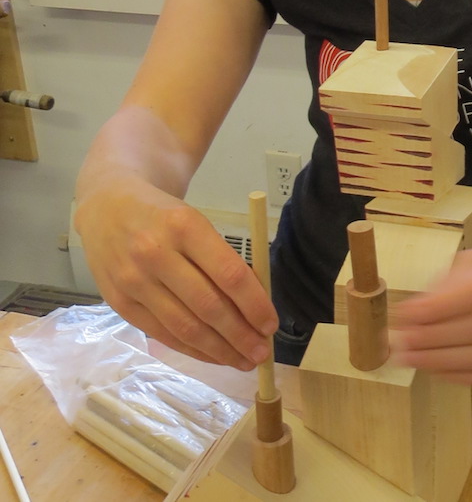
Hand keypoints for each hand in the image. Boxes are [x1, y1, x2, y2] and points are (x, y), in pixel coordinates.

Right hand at [74, 179, 277, 370]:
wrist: (106, 206)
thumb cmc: (162, 215)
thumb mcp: (194, 220)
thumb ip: (220, 257)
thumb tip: (255, 305)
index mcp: (184, 225)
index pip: (228, 273)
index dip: (254, 304)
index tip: (270, 323)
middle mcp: (156, 253)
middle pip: (208, 306)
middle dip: (240, 335)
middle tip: (262, 352)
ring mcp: (134, 281)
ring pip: (184, 327)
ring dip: (219, 350)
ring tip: (243, 360)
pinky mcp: (119, 303)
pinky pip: (162, 334)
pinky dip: (192, 350)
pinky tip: (212, 355)